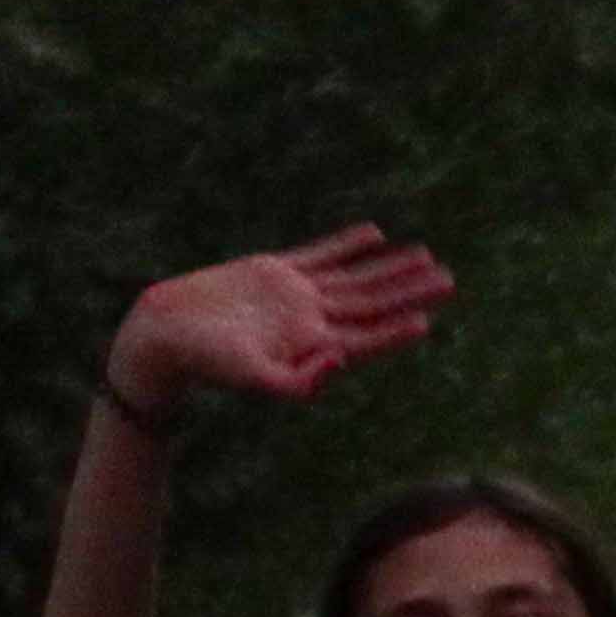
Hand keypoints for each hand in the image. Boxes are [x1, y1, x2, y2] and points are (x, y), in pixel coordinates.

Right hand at [105, 227, 454, 420]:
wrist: (166, 334)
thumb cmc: (205, 363)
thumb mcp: (252, 378)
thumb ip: (298, 381)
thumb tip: (339, 361)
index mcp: (311, 348)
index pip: (366, 339)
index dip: (396, 330)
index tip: (427, 319)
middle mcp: (311, 322)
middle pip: (372, 305)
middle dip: (409, 293)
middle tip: (449, 280)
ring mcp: (295, 296)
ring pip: (354, 278)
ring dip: (390, 269)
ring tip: (426, 257)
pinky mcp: (274, 272)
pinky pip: (320, 254)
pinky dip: (347, 244)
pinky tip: (375, 235)